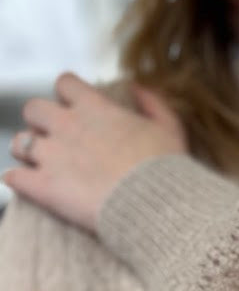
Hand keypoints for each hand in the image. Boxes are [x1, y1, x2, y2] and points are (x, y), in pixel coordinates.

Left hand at [4, 73, 187, 233]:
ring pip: (18, 144)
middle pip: (33, 109)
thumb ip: (153, 104)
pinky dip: (17, 181)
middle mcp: (67, 126)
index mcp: (95, 109)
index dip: (68, 95)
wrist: (155, 207)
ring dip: (26, 152)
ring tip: (38, 165)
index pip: (65, 83)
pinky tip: (27, 186)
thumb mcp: (170, 130)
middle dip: (41, 123)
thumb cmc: (165, 170)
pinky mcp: (44, 187)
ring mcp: (52, 157)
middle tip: (55, 139)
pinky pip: (14, 179)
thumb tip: (137, 87)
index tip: (76, 109)